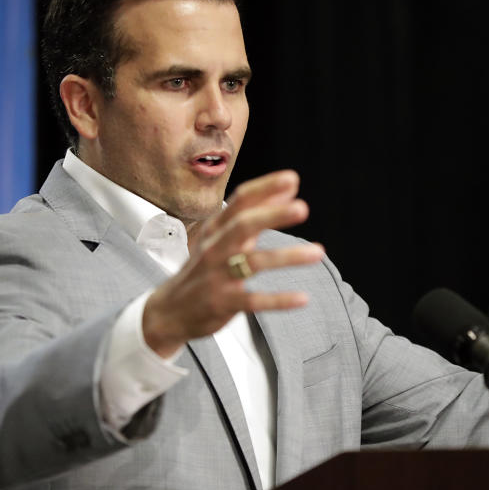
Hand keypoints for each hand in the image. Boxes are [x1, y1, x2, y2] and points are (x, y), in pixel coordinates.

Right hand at [142, 170, 324, 355]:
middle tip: (302, 208)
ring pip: (252, 263)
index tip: (292, 179)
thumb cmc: (205, 267)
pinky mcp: (222, 303)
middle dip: (272, 215)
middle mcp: (215, 248)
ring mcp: (217, 276)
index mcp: (217, 228)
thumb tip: (290, 187)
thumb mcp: (225, 236)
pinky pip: (253, 301)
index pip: (240, 201)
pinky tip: (303, 298)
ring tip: (318, 252)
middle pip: (243, 226)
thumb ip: (258, 212)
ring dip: (286, 256)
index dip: (264, 189)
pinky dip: (278, 300)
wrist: (170, 310)